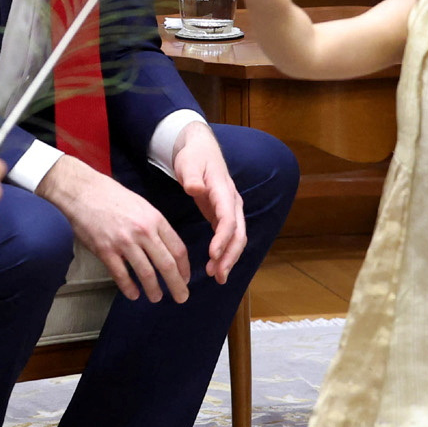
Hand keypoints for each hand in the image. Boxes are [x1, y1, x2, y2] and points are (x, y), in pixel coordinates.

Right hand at [40, 155, 191, 303]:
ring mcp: (124, 241)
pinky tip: (134, 294)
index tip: (186, 279)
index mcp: (155, 219)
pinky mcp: (105, 250)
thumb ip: (156, 227)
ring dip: (154, 290)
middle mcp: (143, 231)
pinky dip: (129, 288)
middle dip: (176, 285)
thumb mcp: (143, 206)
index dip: (184, 269)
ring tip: (157, 298)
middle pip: (166, 265)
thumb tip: (167, 250)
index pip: (178, 249)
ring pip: (146, 273)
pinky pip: (121, 275)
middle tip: (181, 298)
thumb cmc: (114, 197)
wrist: (84, 191)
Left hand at [170, 120, 243, 283]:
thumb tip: (195, 188)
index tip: (213, 255)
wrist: (202, 148)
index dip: (223, 238)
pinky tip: (216, 267)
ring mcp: (231, 209)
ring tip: (217, 277)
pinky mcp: (225, 214)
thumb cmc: (194, 156)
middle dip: (230, 256)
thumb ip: (192, 176)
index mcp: (224, 190)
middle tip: (218, 276)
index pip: (228, 218)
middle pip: (238, 233)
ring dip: (229, 258)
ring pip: (237, 238)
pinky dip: (226, 253)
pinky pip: (230, 237)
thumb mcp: (189, 163)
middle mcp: (232, 202)